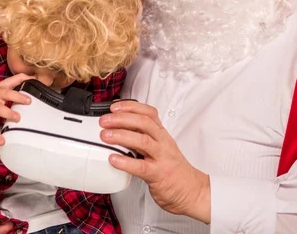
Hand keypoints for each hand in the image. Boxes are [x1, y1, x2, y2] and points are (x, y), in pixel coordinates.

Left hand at [99, 101, 211, 223]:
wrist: (191, 190)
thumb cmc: (172, 169)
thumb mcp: (160, 147)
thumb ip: (142, 137)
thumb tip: (118, 127)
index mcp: (162, 134)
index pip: (149, 112)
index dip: (130, 106)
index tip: (114, 107)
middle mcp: (162, 142)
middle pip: (143, 122)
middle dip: (121, 118)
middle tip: (104, 121)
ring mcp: (161, 158)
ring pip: (142, 141)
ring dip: (121, 136)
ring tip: (105, 136)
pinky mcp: (158, 175)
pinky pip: (141, 167)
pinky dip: (125, 162)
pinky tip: (113, 159)